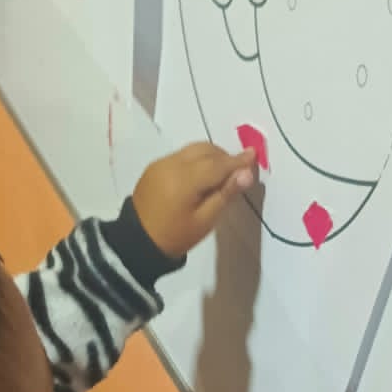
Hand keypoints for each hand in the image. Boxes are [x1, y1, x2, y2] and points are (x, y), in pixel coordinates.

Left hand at [133, 143, 256, 259]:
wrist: (137, 242)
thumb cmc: (176, 236)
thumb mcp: (205, 220)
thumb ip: (226, 194)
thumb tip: (247, 173)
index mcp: (184, 180)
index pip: (217, 164)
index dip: (237, 160)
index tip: (254, 155)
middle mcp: (171, 164)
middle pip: (205, 150)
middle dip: (224, 157)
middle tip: (237, 172)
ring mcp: (161, 163)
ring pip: (193, 149)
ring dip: (210, 156)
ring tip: (220, 174)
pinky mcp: (154, 166)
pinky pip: (181, 155)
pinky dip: (196, 159)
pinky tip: (200, 176)